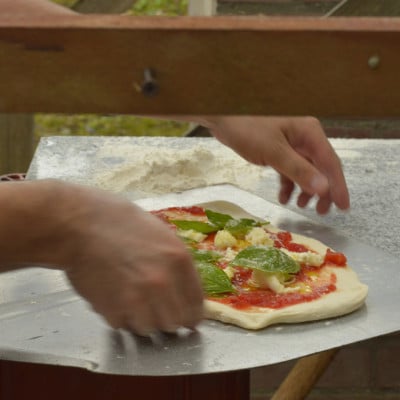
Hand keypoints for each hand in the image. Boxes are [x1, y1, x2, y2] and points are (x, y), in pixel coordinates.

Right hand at [62, 185, 203, 335]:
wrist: (79, 224)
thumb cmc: (119, 222)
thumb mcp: (161, 234)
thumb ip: (176, 264)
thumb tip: (183, 289)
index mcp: (179, 260)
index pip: (196, 306)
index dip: (191, 315)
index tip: (186, 318)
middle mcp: (163, 283)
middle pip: (176, 322)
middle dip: (168, 318)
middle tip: (157, 309)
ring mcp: (138, 299)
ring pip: (151, 329)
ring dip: (143, 320)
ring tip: (132, 301)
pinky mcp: (112, 310)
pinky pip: (124, 325)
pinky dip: (120, 317)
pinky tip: (114, 297)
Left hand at [206, 116, 349, 213]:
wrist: (222, 117)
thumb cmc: (248, 128)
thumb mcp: (274, 152)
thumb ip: (298, 170)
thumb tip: (324, 188)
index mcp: (309, 133)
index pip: (330, 163)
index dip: (338, 186)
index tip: (343, 207)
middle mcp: (304, 138)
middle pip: (320, 168)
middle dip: (322, 191)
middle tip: (322, 212)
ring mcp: (291, 144)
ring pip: (305, 171)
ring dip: (304, 189)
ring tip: (300, 206)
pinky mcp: (278, 150)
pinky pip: (289, 170)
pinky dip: (288, 184)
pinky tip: (283, 197)